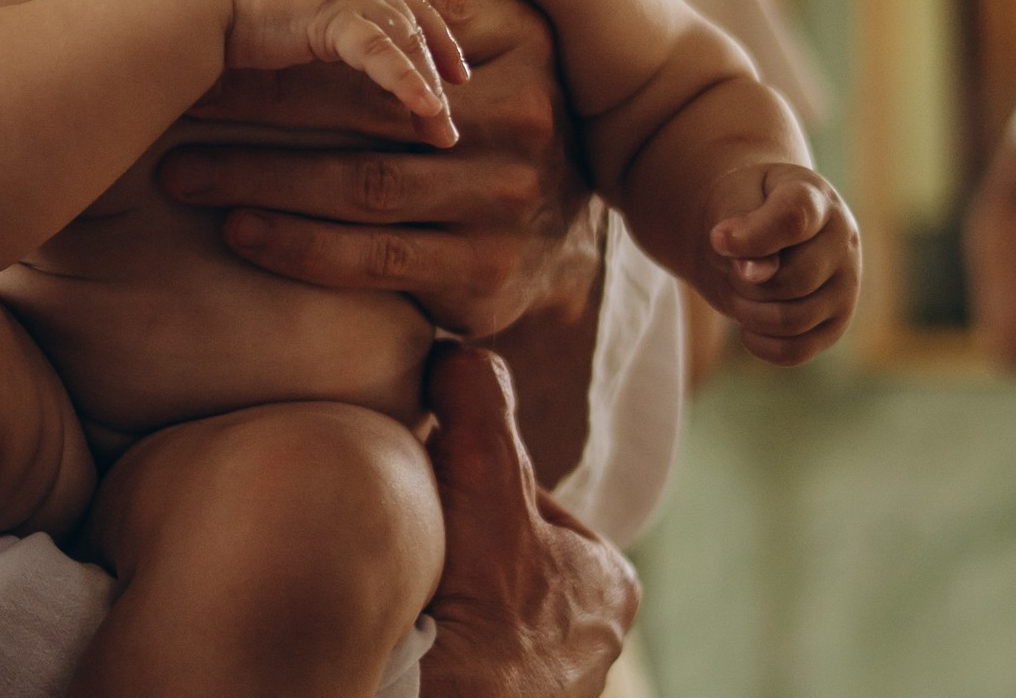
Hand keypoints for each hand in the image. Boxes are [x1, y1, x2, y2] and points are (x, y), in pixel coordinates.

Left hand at [162, 0, 596, 337]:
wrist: (571, 235)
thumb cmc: (499, 120)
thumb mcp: (488, 47)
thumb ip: (420, 3)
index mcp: (520, 42)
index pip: (392, 28)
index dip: (299, 31)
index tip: (217, 35)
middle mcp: (522, 117)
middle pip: (365, 106)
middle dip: (260, 105)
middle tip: (182, 105)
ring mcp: (506, 198)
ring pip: (360, 184)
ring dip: (261, 179)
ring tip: (184, 173)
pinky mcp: (483, 271)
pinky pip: (372, 258)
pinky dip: (298, 245)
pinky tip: (240, 231)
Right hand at [224, 0, 468, 148]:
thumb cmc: (220, 6)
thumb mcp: (280, 14)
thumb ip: (308, 26)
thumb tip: (311, 52)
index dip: (432, 34)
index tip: (452, 70)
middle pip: (416, 21)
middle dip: (441, 66)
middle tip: (454, 109)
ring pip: (408, 40)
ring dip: (429, 87)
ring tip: (442, 132)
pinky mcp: (335, 13)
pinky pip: (384, 52)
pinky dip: (407, 81)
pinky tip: (427, 109)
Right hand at [418, 345, 636, 697]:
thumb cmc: (477, 610)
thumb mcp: (482, 473)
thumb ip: (479, 398)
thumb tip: (461, 351)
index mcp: (609, 580)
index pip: (519, 498)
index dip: (463, 479)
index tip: (427, 487)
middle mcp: (593, 642)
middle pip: (498, 552)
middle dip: (457, 539)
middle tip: (414, 536)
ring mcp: (547, 686)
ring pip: (477, 604)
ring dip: (441, 588)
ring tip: (405, 586)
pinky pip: (460, 653)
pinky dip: (432, 636)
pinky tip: (408, 629)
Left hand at [693, 163, 857, 364]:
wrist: (753, 230)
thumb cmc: (743, 208)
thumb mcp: (734, 200)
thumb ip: (742, 226)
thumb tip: (755, 273)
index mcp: (815, 198)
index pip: (794, 218)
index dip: (754, 237)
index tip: (718, 238)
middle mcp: (843, 242)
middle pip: (793, 280)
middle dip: (746, 281)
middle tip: (731, 266)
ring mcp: (846, 286)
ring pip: (792, 320)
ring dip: (748, 312)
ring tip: (739, 291)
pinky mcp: (835, 324)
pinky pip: (795, 351)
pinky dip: (761, 344)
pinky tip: (747, 325)